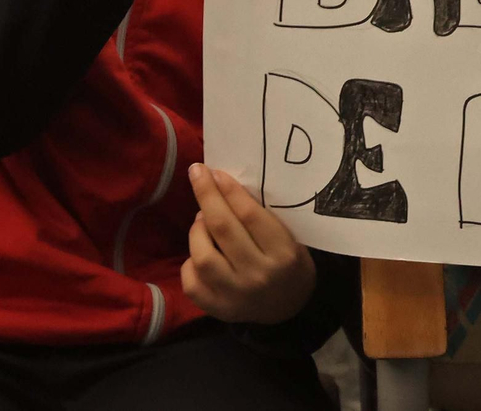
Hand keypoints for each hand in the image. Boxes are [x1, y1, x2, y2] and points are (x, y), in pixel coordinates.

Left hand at [182, 164, 316, 324]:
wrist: (291, 307)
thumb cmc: (289, 262)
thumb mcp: (288, 237)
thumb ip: (260, 217)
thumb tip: (221, 188)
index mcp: (283, 253)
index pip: (250, 215)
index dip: (229, 190)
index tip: (216, 172)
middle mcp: (258, 275)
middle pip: (223, 229)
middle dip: (207, 196)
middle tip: (197, 174)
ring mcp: (236, 295)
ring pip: (203, 256)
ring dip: (197, 230)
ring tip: (202, 220)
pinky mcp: (218, 309)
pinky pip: (191, 282)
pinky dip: (189, 262)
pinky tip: (199, 252)